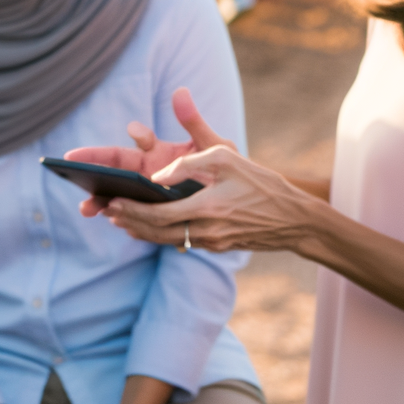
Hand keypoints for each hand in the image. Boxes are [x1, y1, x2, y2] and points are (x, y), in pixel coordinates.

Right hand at [66, 87, 236, 217]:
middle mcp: (147, 169)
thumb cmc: (222, 168)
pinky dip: (120, 216)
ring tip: (86, 207)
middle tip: (70, 164)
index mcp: (160, 150)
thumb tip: (180, 91)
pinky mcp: (149, 212)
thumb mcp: (214, 146)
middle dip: (93, 165)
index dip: (137, 133)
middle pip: (115, 164)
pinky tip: (112, 220)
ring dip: (99, 197)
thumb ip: (194, 122)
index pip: (141, 139)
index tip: (136, 131)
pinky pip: (129, 214)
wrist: (234, 201)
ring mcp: (145, 192)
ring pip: (116, 192)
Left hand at [103, 142, 320, 253]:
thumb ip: (189, 161)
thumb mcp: (228, 157)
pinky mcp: (218, 246)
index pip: (158, 214)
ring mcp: (212, 242)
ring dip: (141, 231)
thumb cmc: (261, 182)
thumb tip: (156, 175)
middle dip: (130, 221)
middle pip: (156, 232)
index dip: (132, 211)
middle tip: (107, 212)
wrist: (295, 219)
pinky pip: (181, 241)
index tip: (112, 203)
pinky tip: (149, 228)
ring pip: (166, 240)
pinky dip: (159, 235)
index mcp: (207, 208)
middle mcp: (207, 231)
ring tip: (120, 220)